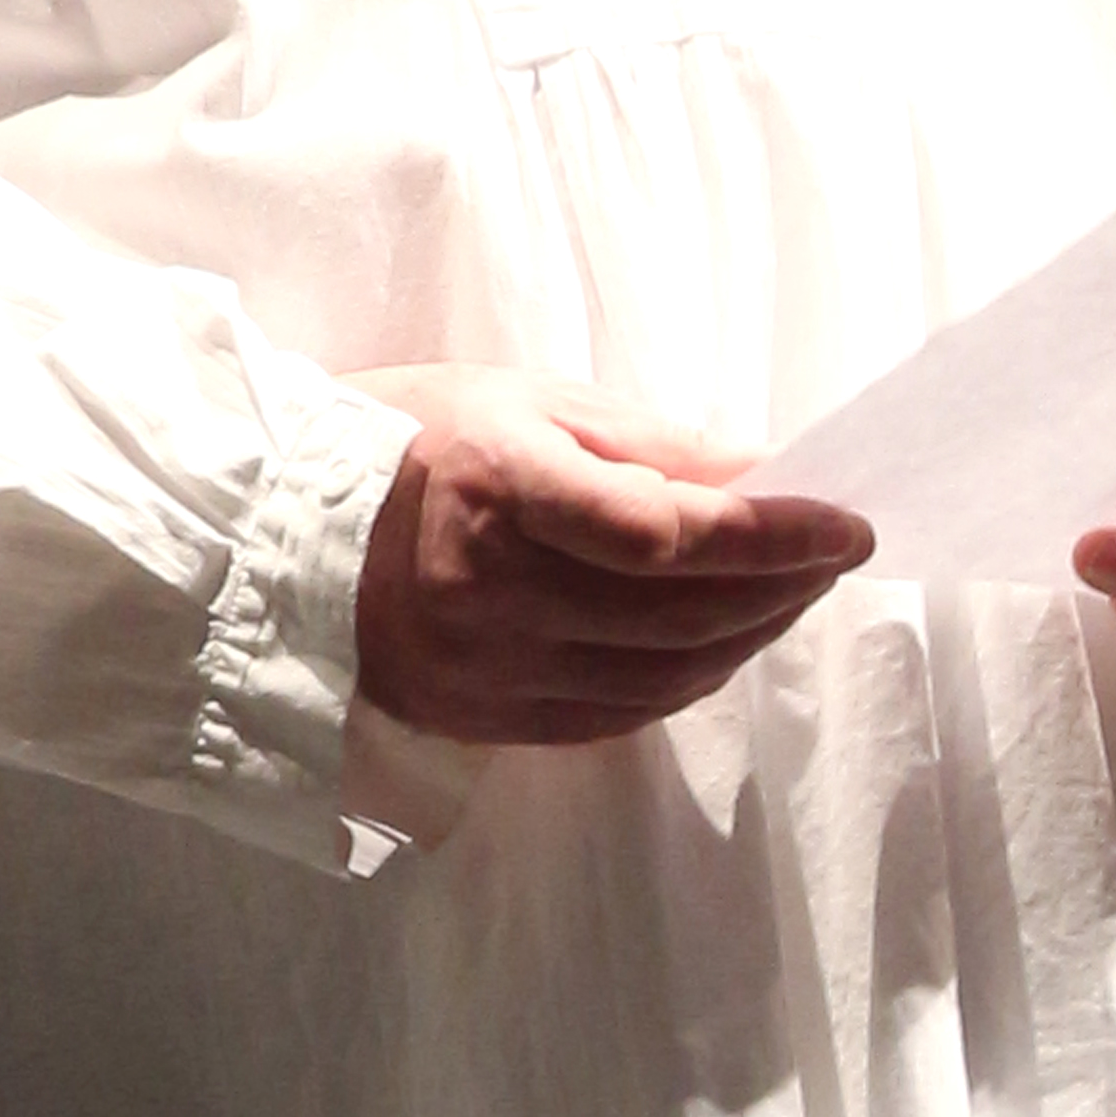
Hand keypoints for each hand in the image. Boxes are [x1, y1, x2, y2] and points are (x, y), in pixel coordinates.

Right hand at [354, 371, 871, 746]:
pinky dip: (689, 680)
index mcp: (501, 487)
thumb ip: (647, 443)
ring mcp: (485, 666)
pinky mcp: (482, 716)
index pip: (670, 534)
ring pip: (664, 674)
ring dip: (750, 637)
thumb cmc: (403, 439)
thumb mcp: (523, 400)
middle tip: (835, 553)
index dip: (775, 537)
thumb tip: (762, 474)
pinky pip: (618, 714)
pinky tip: (723, 641)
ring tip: (794, 594)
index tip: (845, 521)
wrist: (270, 534)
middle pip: (681, 611)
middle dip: (783, 586)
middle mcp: (492, 590)